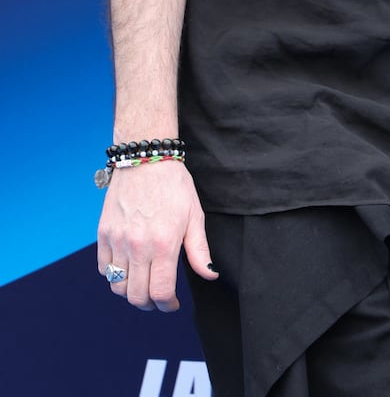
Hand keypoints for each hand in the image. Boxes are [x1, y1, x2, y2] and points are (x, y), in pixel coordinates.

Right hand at [96, 160, 217, 310]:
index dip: (167, 306)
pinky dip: (114, 275)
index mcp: (164, 244)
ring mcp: (118, 241)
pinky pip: (104, 269)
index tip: (171, 304)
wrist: (146, 160)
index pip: (161, 292)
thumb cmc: (174, 186)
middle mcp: (138, 247)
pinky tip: (127, 266)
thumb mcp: (195, 216)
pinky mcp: (104, 234)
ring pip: (118, 286)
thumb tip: (210, 275)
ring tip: (142, 283)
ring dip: (130, 292)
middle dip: (149, 304)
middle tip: (158, 298)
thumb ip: (200, 250)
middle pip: (136, 296)